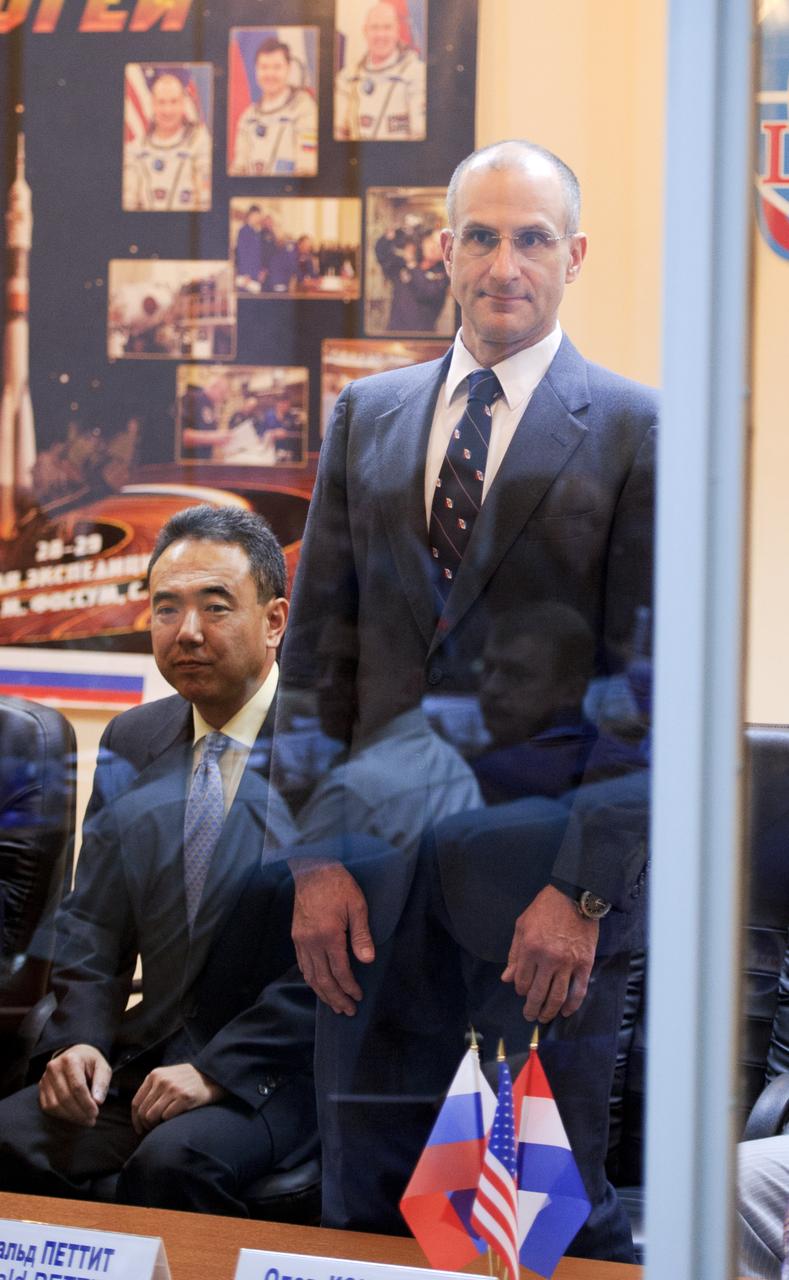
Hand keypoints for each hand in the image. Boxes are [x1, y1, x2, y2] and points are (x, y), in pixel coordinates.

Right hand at [39, 1044, 111, 1126]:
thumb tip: (98, 1102)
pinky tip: (74, 1116)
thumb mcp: (103, 1068)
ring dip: (71, 1116)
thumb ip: (102, 1083)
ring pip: (55, 1105)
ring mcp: (45, 1078)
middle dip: (79, 1112)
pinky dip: (62, 1115)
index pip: (77, 1087)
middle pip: (65, 1097)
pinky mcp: (41, 1088)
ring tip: (85, 1120)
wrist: (76, 1056)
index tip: (96, 1113)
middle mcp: (54, 1067)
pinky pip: (48, 1107)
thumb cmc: (91, 1063)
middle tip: (91, 1120)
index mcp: (71, 1059)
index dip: (86, 1103)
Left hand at [131, 1064, 224, 1134]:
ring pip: (152, 1116)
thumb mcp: (167, 1076)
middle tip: (153, 1129)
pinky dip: (169, 1120)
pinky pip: (167, 1117)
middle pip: (143, 1112)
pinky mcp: (184, 1097)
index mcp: (155, 1075)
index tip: (140, 1129)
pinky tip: (175, 1118)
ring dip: (156, 1124)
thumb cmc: (187, 1080)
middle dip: (146, 1125)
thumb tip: (138, 1112)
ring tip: (163, 1124)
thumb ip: (152, 1089)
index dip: (135, 1119)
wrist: (212, 1076)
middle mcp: (162, 1080)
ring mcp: (172, 1088)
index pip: (136, 1102)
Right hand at [290, 859, 373, 1015]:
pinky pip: (303, 965)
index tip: (358, 997)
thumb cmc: (339, 884)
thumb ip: (362, 935)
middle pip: (323, 980)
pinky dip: (311, 979)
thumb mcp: (357, 905)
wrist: (312, 868)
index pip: (340, 971)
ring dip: (322, 993)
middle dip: (336, 998)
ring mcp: (301, 941)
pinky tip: (318, 985)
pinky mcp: (296, 937)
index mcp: (329, 935)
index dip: (350, 987)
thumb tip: (368, 960)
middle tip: (347, 1011)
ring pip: (310, 976)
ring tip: (334, 1005)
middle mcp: (312, 942)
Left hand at [501, 885, 598, 1022]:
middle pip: (538, 994)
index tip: (522, 991)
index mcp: (530, 949)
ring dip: (549, 1011)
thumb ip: (514, 954)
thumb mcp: (522, 926)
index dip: (520, 990)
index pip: (522, 981)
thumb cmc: (544, 909)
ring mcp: (568, 963)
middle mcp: (548, 959)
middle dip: (532, 1008)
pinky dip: (572, 1005)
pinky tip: (565, 1012)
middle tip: (530, 1016)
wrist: (573, 896)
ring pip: (557, 997)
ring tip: (544, 1017)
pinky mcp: (585, 964)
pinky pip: (578, 991)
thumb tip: (506, 979)